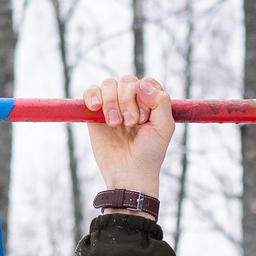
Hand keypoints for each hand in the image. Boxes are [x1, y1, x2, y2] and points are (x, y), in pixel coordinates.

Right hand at [82, 75, 174, 199]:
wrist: (128, 174)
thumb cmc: (149, 153)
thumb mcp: (164, 128)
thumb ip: (161, 102)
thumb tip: (142, 84)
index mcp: (150, 101)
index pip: (146, 82)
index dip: (144, 96)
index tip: (144, 119)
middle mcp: (132, 100)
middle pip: (126, 81)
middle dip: (127, 100)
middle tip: (130, 124)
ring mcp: (113, 105)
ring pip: (108, 84)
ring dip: (112, 102)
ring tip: (114, 124)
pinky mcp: (95, 113)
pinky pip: (91, 91)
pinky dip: (92, 95)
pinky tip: (96, 107)